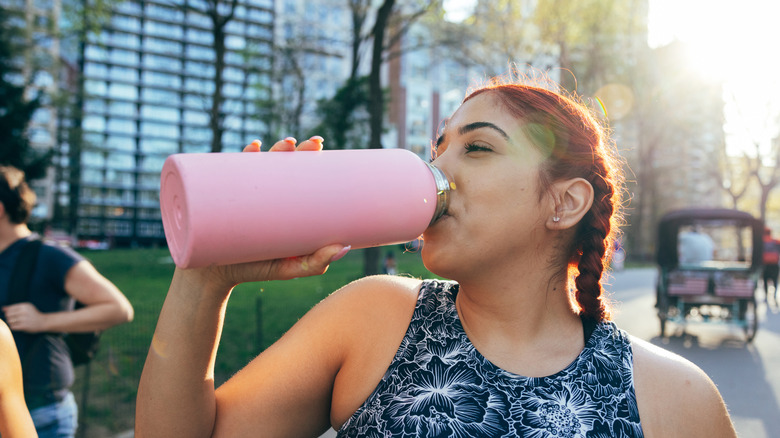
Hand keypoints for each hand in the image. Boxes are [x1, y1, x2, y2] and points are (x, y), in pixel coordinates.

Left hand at [2, 303, 45, 332]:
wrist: (43, 322)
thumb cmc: (33, 314)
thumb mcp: (26, 308)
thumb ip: (14, 307)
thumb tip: (3, 308)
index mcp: (25, 306)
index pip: (10, 308)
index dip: (9, 312)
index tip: (13, 314)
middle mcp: (24, 312)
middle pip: (8, 315)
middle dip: (9, 317)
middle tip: (14, 319)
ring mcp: (24, 319)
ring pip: (10, 321)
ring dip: (11, 322)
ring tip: (16, 322)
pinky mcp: (24, 326)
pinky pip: (12, 327)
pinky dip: (13, 327)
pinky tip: (17, 326)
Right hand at [176, 136, 348, 290]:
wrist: (216, 275)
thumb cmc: (257, 269)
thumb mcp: (290, 269)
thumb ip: (316, 262)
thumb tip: (343, 247)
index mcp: (284, 204)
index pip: (299, 175)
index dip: (311, 158)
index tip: (320, 147)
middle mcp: (265, 194)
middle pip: (283, 164)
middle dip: (298, 149)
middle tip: (312, 144)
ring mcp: (245, 194)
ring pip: (260, 164)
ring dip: (274, 149)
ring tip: (287, 145)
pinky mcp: (225, 198)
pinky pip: (232, 173)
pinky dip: (242, 158)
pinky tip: (253, 148)